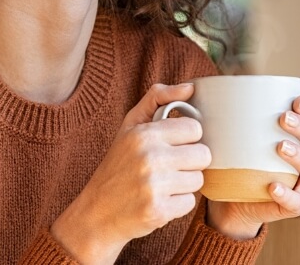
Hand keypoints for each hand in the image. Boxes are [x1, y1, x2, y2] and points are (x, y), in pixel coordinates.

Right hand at [51, 83, 210, 264]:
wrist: (97, 212)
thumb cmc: (117, 165)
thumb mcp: (130, 126)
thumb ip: (157, 99)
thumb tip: (190, 87)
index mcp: (144, 134)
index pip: (194, 129)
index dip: (187, 138)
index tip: (172, 145)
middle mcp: (150, 158)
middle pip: (203, 155)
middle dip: (190, 162)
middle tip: (169, 167)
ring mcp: (155, 186)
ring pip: (198, 180)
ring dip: (184, 184)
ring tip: (162, 184)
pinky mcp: (159, 211)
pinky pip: (190, 202)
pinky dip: (177, 204)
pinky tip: (159, 200)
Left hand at [205, 85, 299, 239]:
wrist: (237, 197)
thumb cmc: (247, 156)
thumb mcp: (250, 130)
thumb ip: (254, 108)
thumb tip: (246, 80)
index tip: (297, 99)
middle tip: (284, 118)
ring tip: (280, 147)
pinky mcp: (295, 205)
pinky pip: (296, 202)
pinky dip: (287, 194)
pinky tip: (273, 186)